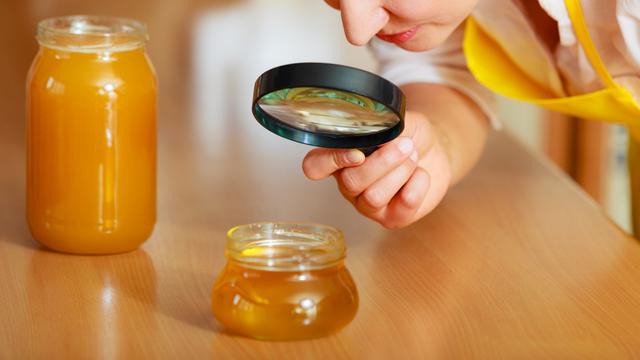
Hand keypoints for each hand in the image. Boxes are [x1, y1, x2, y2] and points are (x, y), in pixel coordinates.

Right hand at [302, 111, 452, 228]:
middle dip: (384, 161)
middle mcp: (348, 184)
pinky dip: (418, 184)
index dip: (331, 161)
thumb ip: (383, 124)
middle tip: (406, 145)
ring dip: (402, 171)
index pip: (314, 166)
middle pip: (351, 181)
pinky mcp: (392, 218)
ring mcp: (368, 205)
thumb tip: (378, 131)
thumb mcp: (397, 122)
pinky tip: (420, 174)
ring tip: (413, 158)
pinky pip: (403, 205)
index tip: (358, 153)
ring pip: (375, 196)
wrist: (435, 151)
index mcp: (340, 158)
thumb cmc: (409, 136)